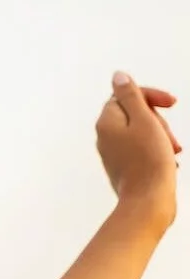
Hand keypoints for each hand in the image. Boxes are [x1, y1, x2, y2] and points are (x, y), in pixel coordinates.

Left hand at [96, 71, 178, 227]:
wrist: (148, 201)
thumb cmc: (149, 161)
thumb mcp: (144, 120)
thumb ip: (131, 96)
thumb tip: (118, 76)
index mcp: (106, 123)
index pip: (126, 95)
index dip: (151, 96)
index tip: (171, 103)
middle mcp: (105, 137)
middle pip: (136, 114)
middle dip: (158, 120)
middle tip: (169, 136)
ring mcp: (113, 153)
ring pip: (143, 132)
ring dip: (162, 136)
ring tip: (172, 150)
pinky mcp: (124, 166)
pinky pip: (143, 149)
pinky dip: (157, 150)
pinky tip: (168, 161)